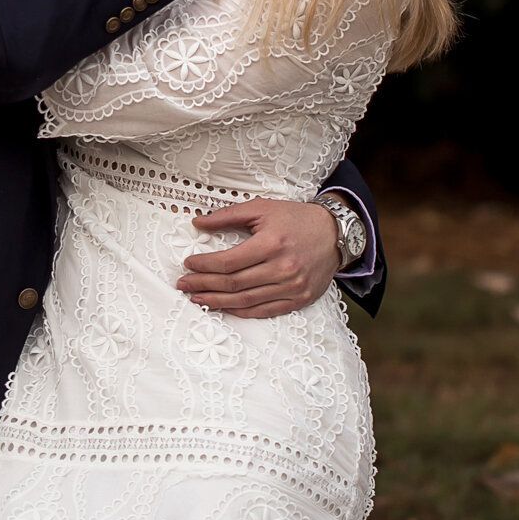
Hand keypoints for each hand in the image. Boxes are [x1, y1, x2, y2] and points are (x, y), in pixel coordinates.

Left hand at [176, 198, 338, 318]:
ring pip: (246, 300)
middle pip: (233, 283)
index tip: (188, 264)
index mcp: (271, 243)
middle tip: (183, 284)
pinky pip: (264, 310)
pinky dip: (241, 311)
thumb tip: (198, 223)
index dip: (204, 265)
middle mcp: (282, 268)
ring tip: (197, 299)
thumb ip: (228, 215)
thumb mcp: (262, 208)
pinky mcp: (299, 299)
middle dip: (204, 285)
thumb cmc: (296, 218)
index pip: (228, 261)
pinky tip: (224, 308)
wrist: (335, 233)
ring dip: (217, 302)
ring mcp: (291, 286)